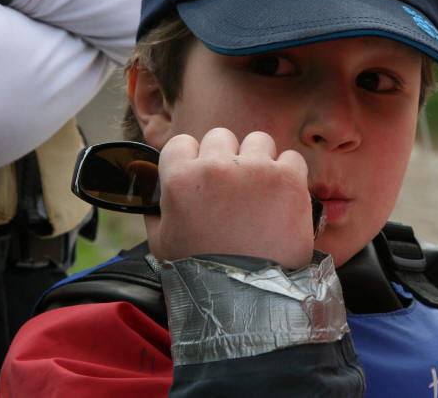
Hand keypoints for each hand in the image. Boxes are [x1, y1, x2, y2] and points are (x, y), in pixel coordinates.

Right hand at [145, 129, 314, 268]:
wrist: (249, 299)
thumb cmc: (203, 274)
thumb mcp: (163, 243)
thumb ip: (155, 208)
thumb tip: (146, 183)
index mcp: (179, 179)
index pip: (183, 143)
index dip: (193, 159)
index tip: (204, 178)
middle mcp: (216, 167)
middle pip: (222, 137)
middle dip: (228, 158)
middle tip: (235, 188)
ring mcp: (255, 170)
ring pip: (259, 141)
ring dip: (260, 160)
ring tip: (261, 192)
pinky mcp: (288, 179)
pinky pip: (291, 158)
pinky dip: (289, 174)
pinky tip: (282, 198)